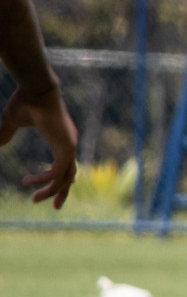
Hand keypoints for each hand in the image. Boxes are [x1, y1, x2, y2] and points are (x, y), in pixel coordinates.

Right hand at [0, 84, 77, 208]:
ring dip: (51, 191)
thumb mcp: (11, 122)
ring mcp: (70, 145)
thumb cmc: (26, 102)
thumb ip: (5, 134)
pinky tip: (29, 181)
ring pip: (65, 177)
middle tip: (53, 207)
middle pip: (69, 175)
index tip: (55, 191)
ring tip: (35, 199)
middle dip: (61, 192)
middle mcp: (68, 144)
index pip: (66, 165)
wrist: (35, 89)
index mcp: (61, 140)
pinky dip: (44, 179)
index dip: (61, 179)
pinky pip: (58, 172)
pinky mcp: (66, 146)